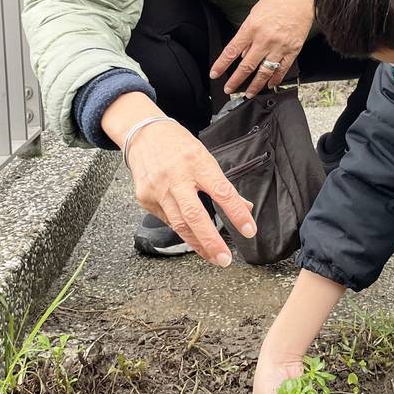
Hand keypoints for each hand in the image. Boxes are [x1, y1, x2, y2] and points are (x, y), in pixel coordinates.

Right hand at [127, 119, 255, 265]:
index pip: (222, 191)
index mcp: (197, 162)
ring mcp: (157, 189)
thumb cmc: (179, 146)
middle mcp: (176, 177)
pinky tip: (192, 236)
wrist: (143, 134)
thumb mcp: (205, 157)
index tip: (249, 230)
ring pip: (179, 223)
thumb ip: (223, 185)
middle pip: (194, 214)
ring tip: (213, 256)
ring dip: (198, 243)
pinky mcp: (145, 198)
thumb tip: (245, 208)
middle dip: (211, 241)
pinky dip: (182, 231)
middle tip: (224, 258)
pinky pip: (167, 220)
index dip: (237, 213)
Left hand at [211, 0, 313, 96]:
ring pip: (264, 72)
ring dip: (255, 85)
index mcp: (252, 26)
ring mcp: (280, 46)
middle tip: (229, 89)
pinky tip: (270, 84)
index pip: (231, 51)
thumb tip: (244, 52)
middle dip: (236, 81)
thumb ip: (248, 33)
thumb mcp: (256, 11)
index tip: (215, 74)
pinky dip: (275, 79)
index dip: (221, 65)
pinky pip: (282, 69)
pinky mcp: (293, 50)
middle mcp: (264, 39)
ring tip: (249, 93)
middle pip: (246, 66)